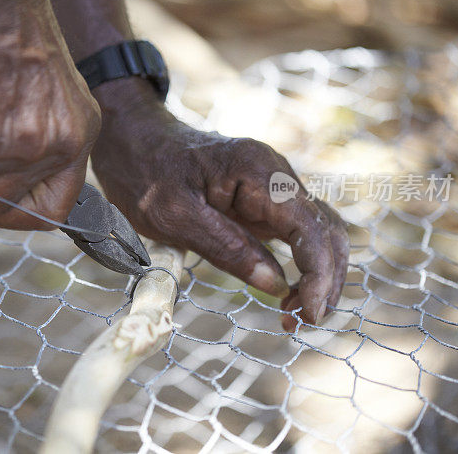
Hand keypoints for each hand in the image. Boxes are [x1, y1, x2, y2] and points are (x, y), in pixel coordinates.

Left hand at [91, 84, 348, 328]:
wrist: (130, 136)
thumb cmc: (144, 171)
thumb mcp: (173, 215)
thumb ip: (226, 247)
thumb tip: (275, 285)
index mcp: (258, 172)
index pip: (310, 228)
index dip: (318, 275)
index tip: (307, 314)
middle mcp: (276, 175)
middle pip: (327, 230)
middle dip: (326, 279)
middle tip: (303, 321)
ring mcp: (272, 187)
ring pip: (318, 232)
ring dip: (319, 274)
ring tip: (296, 313)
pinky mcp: (262, 200)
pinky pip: (296, 233)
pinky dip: (302, 264)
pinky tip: (287, 291)